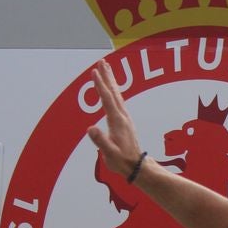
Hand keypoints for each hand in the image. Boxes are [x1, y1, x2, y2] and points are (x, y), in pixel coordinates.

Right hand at [86, 61, 145, 178]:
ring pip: (117, 94)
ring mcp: (124, 118)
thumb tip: (90, 128)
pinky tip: (111, 88)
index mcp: (117, 121)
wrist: (136, 166)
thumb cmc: (122, 161)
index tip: (94, 72)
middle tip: (101, 61)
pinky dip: (113, 90)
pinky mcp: (124, 121)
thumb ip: (101, 141)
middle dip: (107, 76)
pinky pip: (118, 101)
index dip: (100, 85)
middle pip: (113, 92)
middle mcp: (122, 116)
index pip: (107, 99)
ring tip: (106, 68)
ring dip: (111, 80)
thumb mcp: (110, 154)